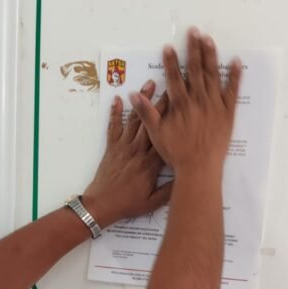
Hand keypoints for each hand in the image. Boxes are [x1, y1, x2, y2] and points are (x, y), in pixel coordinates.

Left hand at [83, 82, 171, 228]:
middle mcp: (138, 150)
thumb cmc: (128, 204)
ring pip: (135, 120)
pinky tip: (117, 98)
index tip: (185, 104)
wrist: (101, 205)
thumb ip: (170, 190)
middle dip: (162, 102)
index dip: (176, 119)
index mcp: (151, 164)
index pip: (166, 137)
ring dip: (142, 101)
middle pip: (152, 122)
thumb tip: (186, 177)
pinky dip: (115, 112)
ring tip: (150, 83)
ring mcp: (123, 147)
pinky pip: (114, 126)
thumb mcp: (153, 202)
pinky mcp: (112, 147)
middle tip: (172, 84)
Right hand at [128, 29, 240, 177]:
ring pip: (213, 75)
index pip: (174, 77)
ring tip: (209, 39)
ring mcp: (214, 105)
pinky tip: (236, 62)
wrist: (199, 169)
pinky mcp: (228, 113)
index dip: (171, 61)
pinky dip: (235, 76)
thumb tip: (134, 94)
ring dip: (211, 56)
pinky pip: (232, 91)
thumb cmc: (176, 153)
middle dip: (193, 49)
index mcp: (180, 105)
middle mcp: (198, 100)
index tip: (169, 47)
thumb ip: (146, 112)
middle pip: (195, 70)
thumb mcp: (156, 134)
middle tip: (193, 31)